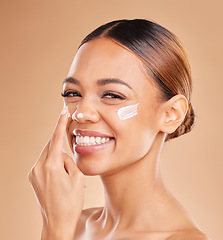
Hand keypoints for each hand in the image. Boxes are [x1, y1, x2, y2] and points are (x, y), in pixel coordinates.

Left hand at [28, 107, 84, 239]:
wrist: (57, 223)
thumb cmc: (71, 202)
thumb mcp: (78, 178)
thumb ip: (69, 161)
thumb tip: (62, 155)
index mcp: (52, 166)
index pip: (56, 138)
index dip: (61, 123)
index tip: (64, 111)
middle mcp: (39, 167)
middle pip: (51, 145)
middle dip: (60, 139)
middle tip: (69, 131)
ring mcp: (33, 173)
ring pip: (47, 154)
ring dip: (57, 153)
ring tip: (67, 168)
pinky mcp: (32, 178)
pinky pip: (43, 162)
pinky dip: (52, 161)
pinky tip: (59, 171)